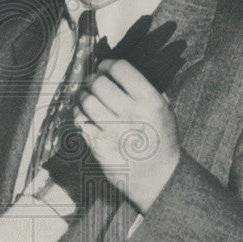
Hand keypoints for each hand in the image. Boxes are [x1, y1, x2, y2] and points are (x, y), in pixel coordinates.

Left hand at [75, 59, 180, 212]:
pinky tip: (83, 113)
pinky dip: (78, 114)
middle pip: (100, 83)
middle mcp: (131, 114)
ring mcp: (113, 130)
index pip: (121, 69)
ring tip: (85, 95)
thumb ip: (145, 90)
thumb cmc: (160, 140)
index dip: (108, 64)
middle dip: (93, 79)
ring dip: (82, 94)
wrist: (158, 177)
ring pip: (87, 101)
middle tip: (93, 81)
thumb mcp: (164, 110)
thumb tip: (117, 71)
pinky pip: (80, 121)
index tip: (104, 67)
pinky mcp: (99, 145)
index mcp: (150, 101)